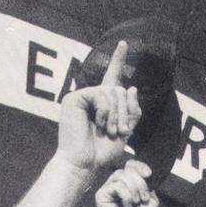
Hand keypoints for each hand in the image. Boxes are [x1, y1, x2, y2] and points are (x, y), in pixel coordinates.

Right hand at [58, 40, 141, 176]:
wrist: (86, 163)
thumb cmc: (103, 151)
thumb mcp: (125, 130)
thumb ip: (131, 110)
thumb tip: (131, 86)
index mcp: (104, 102)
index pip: (113, 77)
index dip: (118, 60)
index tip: (124, 43)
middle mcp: (93, 96)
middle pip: (119, 89)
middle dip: (125, 111)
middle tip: (120, 131)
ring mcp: (82, 96)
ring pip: (111, 92)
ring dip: (116, 114)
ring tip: (108, 131)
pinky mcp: (73, 98)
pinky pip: (100, 95)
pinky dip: (105, 111)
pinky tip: (98, 123)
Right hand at [96, 160, 159, 206]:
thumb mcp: (151, 202)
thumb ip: (148, 185)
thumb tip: (143, 172)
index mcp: (129, 185)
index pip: (131, 165)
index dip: (140, 166)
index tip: (149, 174)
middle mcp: (118, 185)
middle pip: (128, 169)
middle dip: (140, 183)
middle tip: (143, 199)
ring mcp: (109, 189)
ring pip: (121, 175)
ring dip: (134, 190)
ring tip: (136, 204)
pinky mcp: (101, 195)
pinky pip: (116, 185)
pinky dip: (126, 196)